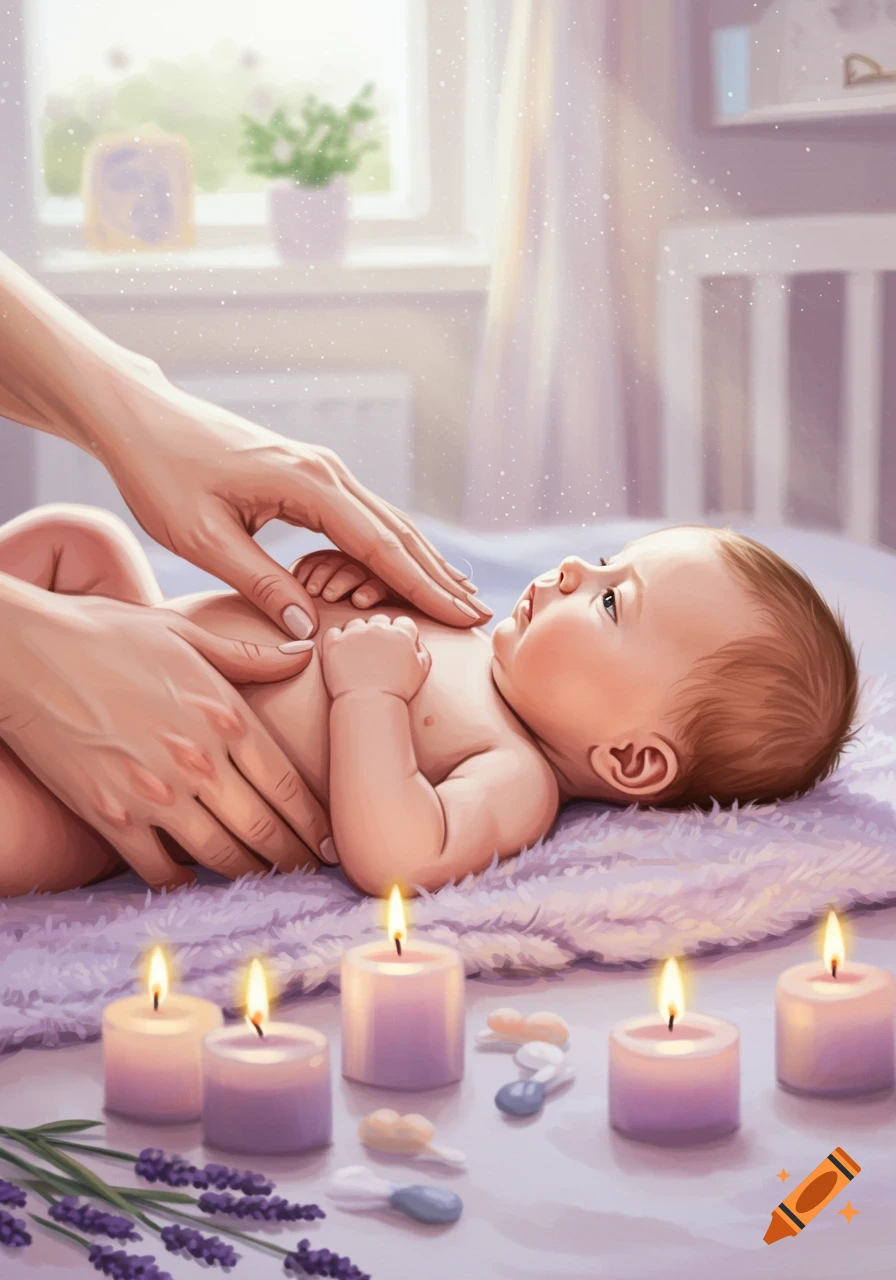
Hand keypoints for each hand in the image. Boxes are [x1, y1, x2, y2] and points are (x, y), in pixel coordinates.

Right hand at [0, 585, 329, 889]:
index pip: (287, 785)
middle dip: (294, 857)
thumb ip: (249, 654)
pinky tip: (194, 881)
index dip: (315, 822)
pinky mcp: (112, 817)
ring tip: (267, 882)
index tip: (331, 842)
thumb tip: (306, 652)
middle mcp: (198, 761)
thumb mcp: (184, 632)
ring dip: (250, 874)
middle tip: (312, 873)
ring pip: (221, 856)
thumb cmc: (105, 634)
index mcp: (224, 715)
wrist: (24, 653)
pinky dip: (182, 881)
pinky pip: (160, 868)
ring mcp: (155, 794)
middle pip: (263, 829)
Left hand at [98, 365, 489, 635]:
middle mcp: (326, 472)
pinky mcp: (309, 476)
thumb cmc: (163, 475)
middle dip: (439, 577)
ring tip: (460, 596)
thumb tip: (311, 630)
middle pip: (399, 532)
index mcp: (308, 485)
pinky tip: (410, 566)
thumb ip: (262, 584)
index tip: (460, 617)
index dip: (422, 587)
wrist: (142, 420)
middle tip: (481, 615)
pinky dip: (394, 546)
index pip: (380, 546)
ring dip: (424, 560)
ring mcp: (321, 470)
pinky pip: (364, 516)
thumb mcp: (203, 540)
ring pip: (388, 521)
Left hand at [321, 614, 431, 701]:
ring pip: (356, 624)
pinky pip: (333, 633)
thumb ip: (422, 651)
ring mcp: (354, 634)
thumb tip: (416, 642)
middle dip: (379, 632)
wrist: (370, 705)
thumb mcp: (421, 671)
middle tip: (375, 653)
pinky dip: (336, 640)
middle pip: (379, 620)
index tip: (394, 646)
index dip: (399, 633)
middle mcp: (377, 628)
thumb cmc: (398, 692)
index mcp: (400, 633)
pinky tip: (341, 654)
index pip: (402, 622)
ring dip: (357, 635)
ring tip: (357, 656)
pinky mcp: (334, 643)